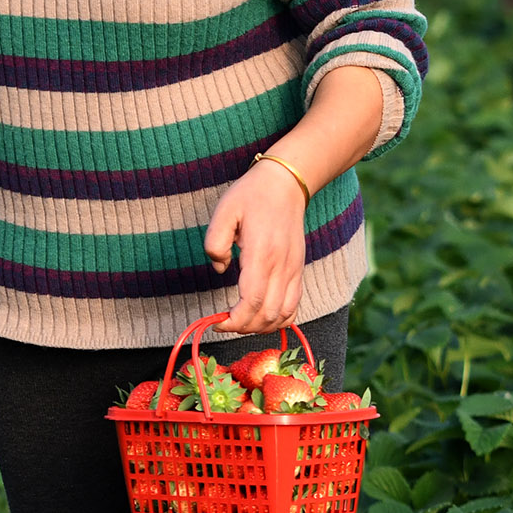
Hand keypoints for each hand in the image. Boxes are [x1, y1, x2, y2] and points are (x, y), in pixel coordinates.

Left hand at [202, 159, 310, 332]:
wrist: (287, 185)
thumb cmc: (252, 196)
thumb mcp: (224, 211)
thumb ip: (215, 243)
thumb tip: (221, 268)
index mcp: (262, 254)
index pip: (252, 302)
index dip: (234, 320)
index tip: (217, 322)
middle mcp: (282, 267)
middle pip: (267, 315)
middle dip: (244, 327)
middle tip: (224, 323)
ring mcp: (293, 271)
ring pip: (283, 316)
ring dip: (261, 327)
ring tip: (241, 322)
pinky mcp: (298, 271)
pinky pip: (294, 307)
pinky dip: (279, 320)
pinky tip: (262, 317)